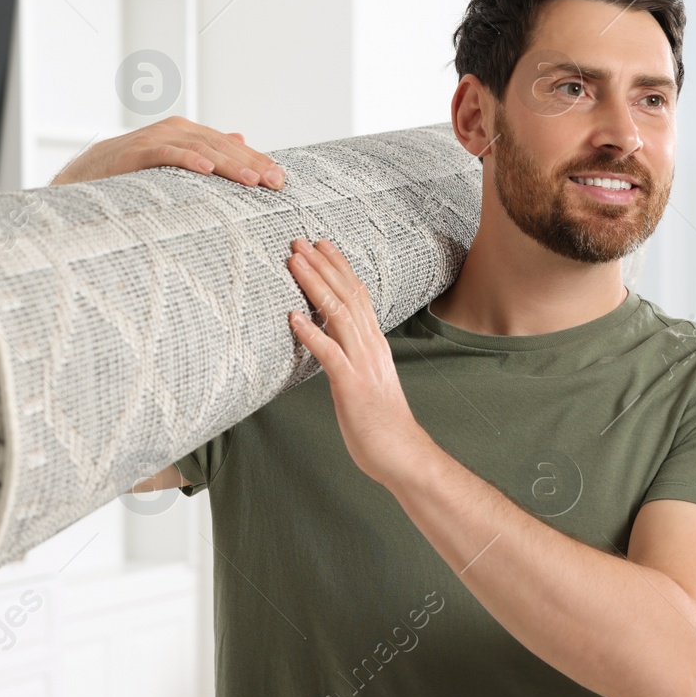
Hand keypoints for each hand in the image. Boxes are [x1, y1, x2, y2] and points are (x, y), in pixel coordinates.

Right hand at [48, 116, 286, 188]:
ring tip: (252, 179)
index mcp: (189, 133)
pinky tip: (208, 169)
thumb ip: (206, 149)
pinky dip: (189, 160)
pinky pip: (168, 154)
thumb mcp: (175, 159)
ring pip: (202, 148)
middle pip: (222, 145)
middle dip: (252, 162)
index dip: (256, 159)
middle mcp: (177, 130)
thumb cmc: (135, 170)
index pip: (231, 145)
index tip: (280, 179)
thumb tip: (239, 138)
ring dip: (229, 163)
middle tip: (275, 181)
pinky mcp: (139, 151)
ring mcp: (158, 137)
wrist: (88, 172)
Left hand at [286, 237, 421, 483]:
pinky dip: (311, 333)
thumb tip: (332, 342)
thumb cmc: (381, 424)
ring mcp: (363, 365)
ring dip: (314, 286)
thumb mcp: (367, 380)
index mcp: (374, 344)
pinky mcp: (352, 387)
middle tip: (300, 241)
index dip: (338, 267)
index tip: (320, 246)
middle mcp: (371, 347)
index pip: (357, 295)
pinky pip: (330, 354)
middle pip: (347, 295)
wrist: (403, 455)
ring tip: (294, 263)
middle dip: (322, 265)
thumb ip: (353, 357)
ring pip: (339, 315)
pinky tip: (293, 318)